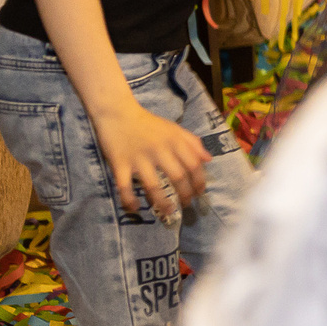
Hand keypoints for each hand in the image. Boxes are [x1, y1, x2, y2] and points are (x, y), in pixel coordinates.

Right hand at [90, 99, 208, 222]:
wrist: (117, 113)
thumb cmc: (149, 123)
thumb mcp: (174, 129)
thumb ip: (193, 142)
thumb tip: (208, 160)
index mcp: (175, 141)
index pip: (194, 165)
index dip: (199, 182)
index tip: (200, 193)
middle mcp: (159, 150)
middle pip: (177, 177)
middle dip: (185, 194)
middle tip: (186, 204)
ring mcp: (139, 159)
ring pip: (153, 186)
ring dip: (162, 202)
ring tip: (168, 212)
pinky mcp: (119, 164)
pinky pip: (124, 186)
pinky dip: (129, 200)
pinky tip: (135, 208)